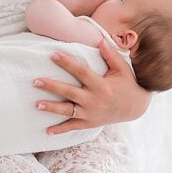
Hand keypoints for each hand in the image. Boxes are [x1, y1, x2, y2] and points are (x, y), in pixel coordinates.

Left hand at [33, 40, 151, 134]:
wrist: (135, 108)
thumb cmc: (127, 85)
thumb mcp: (122, 69)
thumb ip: (110, 55)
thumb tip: (100, 41)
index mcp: (101, 85)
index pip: (80, 72)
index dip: (66, 62)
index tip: (52, 55)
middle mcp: (94, 100)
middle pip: (69, 93)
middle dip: (52, 87)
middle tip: (36, 81)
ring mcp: (91, 114)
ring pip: (68, 111)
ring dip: (51, 108)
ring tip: (36, 104)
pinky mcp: (89, 123)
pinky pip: (73, 127)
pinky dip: (60, 130)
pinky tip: (47, 131)